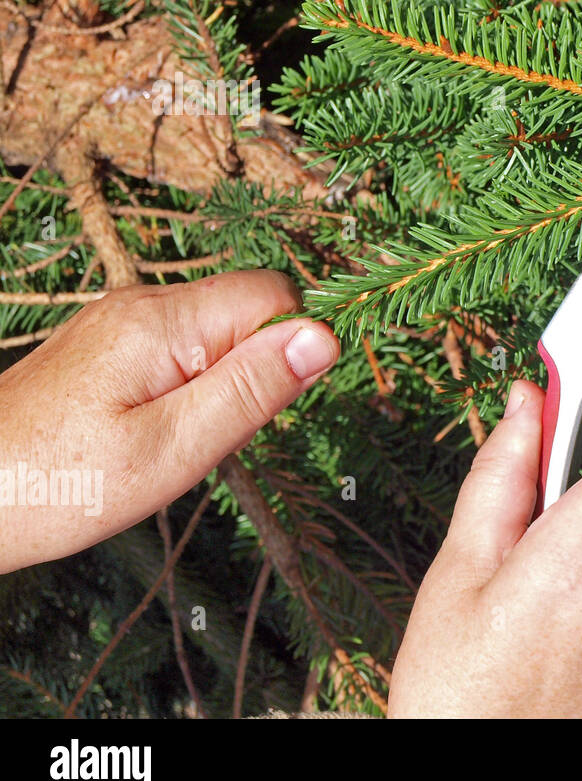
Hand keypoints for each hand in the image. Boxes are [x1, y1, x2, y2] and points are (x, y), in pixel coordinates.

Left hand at [0, 271, 338, 573]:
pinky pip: (181, 347)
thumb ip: (251, 389)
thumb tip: (325, 337)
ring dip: (218, 383)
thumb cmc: (58, 485)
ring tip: (170, 438)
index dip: (289, 348)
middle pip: (247, 310)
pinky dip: (186, 386)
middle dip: (252, 371)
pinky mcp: (107, 343)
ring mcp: (120, 320)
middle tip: (205, 434)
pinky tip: (148, 431)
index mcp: (162, 321)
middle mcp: (141, 303)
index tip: (258, 408)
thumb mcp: (171, 449)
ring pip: (217, 331)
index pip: (275, 294)